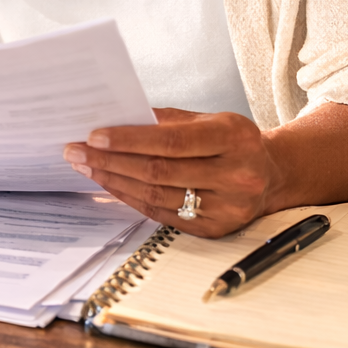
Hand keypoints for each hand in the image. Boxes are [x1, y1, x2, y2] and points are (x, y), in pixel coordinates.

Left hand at [63, 108, 279, 237]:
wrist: (271, 174)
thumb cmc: (232, 141)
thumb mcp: (209, 119)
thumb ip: (165, 120)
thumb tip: (114, 118)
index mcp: (235, 139)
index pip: (172, 141)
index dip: (129, 140)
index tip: (94, 136)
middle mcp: (236, 175)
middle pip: (160, 171)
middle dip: (110, 160)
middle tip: (76, 151)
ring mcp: (228, 207)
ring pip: (157, 195)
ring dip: (114, 180)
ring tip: (86, 166)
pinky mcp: (215, 229)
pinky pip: (162, 213)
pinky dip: (130, 197)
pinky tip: (109, 184)